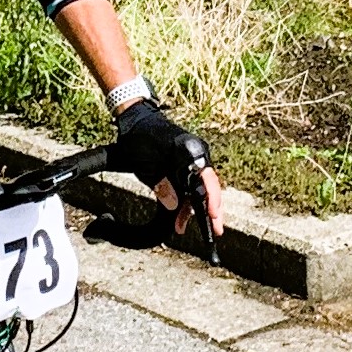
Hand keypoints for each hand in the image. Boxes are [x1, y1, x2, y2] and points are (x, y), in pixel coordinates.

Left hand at [109, 95, 223, 249]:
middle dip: (211, 210)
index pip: (206, 179)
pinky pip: (190, 186)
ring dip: (193, 209)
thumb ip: (161, 184)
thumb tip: (174, 205)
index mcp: (189, 151)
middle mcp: (196, 154)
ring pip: (199, 189)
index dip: (211, 200)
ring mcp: (192, 159)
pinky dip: (185, 202)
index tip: (214, 216)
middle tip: (215, 231)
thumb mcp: (145, 164)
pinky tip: (179, 219)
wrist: (135, 121)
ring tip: (184, 227)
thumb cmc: (140, 138)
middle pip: (209, 186)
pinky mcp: (185, 164)